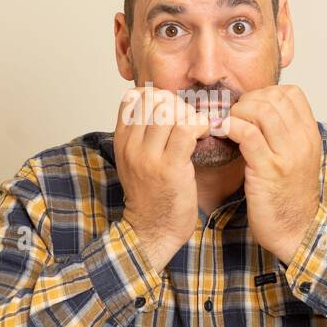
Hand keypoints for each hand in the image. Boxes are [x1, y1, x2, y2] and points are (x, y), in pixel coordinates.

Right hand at [113, 86, 210, 272]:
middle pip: (154, 99)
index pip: (134, 97)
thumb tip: (165, 107)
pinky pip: (186, 129)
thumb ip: (143, 135)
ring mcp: (148, 157)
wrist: (152, 231)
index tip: (173, 110)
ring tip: (197, 130)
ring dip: (190, 115)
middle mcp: (131, 146)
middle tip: (189, 120)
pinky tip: (204, 137)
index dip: (158, 96)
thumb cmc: (151, 197)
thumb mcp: (135, 161)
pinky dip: (200, 126)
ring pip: (170, 110)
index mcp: (122, 141)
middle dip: (178, 103)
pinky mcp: (169, 168)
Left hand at [218, 85, 321, 264]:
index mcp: (310, 136)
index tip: (250, 108)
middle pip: (274, 98)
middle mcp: (302, 142)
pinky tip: (221, 133)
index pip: (292, 94)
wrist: (296, 231)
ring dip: (237, 113)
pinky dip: (230, 127)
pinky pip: (247, 135)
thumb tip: (259, 111)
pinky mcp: (268, 170)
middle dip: (247, 101)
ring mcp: (287, 155)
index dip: (266, 93)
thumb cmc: (289, 197)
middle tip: (233, 116)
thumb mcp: (296, 159)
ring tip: (227, 125)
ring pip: (261, 111)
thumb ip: (285, 135)